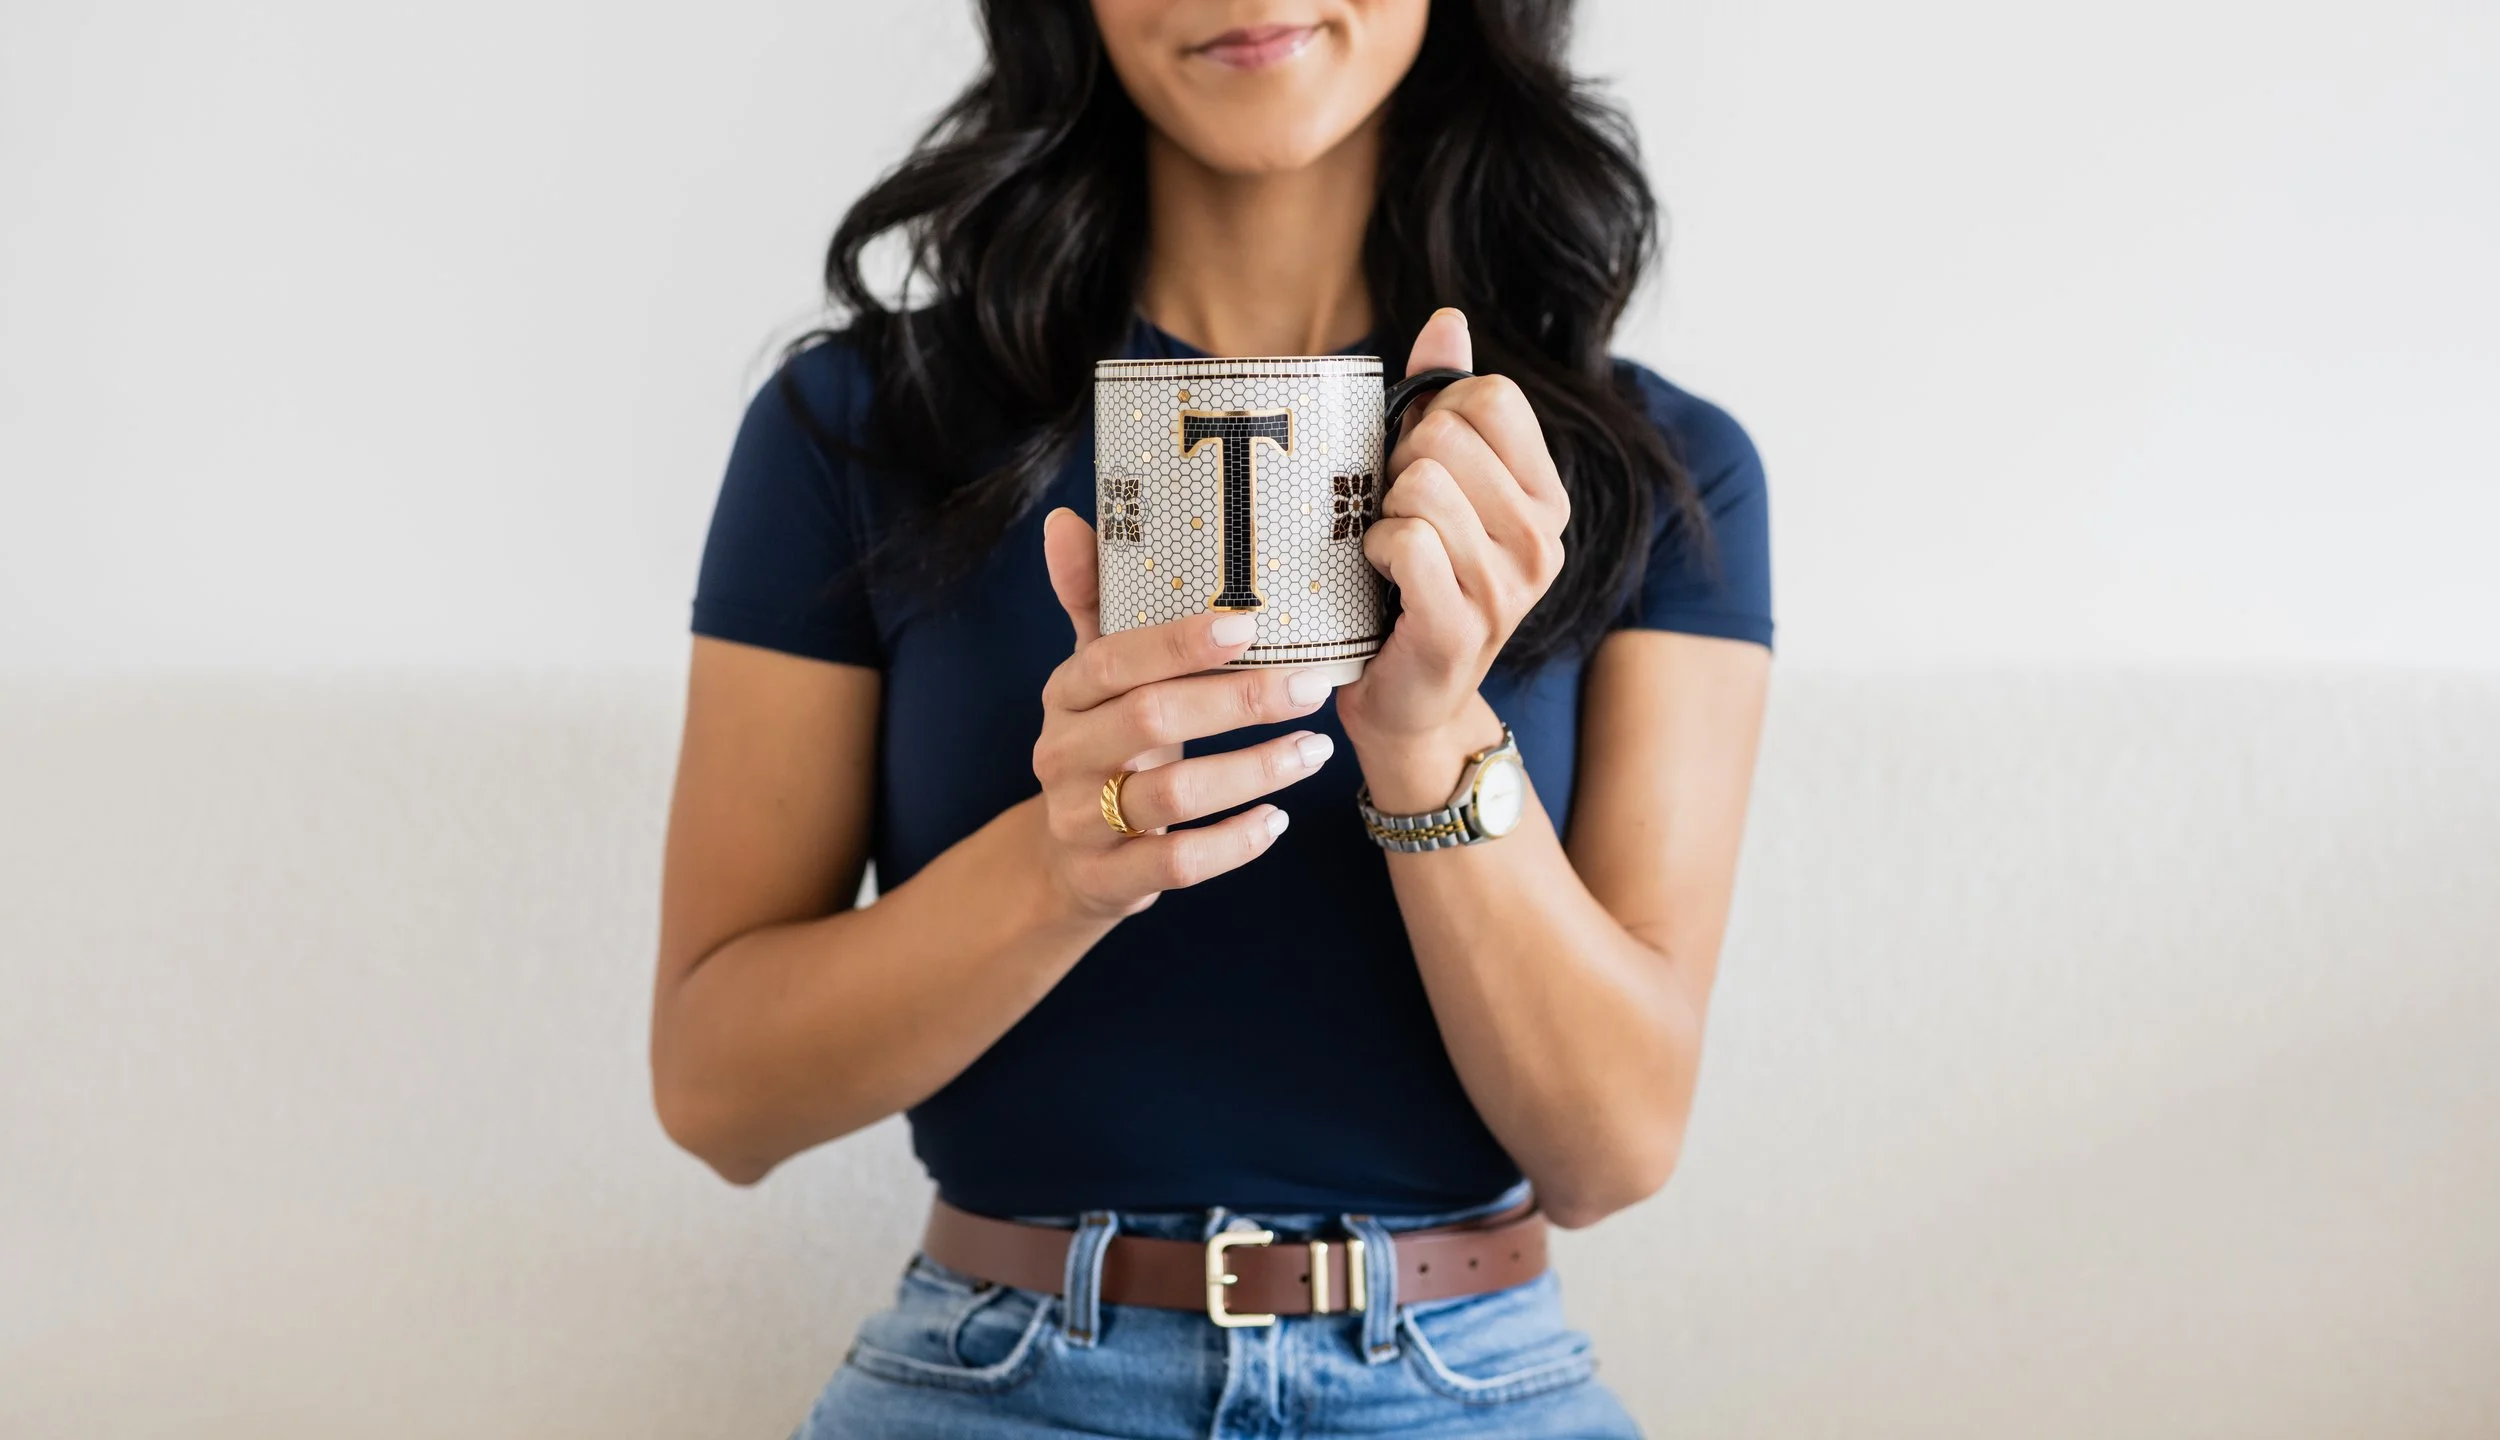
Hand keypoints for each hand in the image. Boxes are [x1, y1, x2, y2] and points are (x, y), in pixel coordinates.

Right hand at [1032, 507, 1338, 919]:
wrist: (1066, 862)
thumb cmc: (1104, 747)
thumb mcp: (1093, 680)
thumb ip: (1090, 604)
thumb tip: (1064, 519)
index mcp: (1064, 695)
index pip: (1113, 658)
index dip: (1178, 642)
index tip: (1250, 624)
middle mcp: (1062, 755)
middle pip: (1151, 720)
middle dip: (1239, 701)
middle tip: (1313, 686)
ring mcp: (1080, 821)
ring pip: (1172, 794)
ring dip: (1254, 771)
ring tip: (1315, 751)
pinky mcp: (1107, 880)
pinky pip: (1177, 864)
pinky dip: (1233, 843)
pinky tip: (1278, 822)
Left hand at [1337, 309, 1569, 804]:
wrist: (1406, 698)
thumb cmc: (1413, 578)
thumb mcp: (1434, 480)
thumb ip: (1444, 397)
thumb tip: (1448, 320)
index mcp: (1546, 495)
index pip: (1490, 395)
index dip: (1433, 415)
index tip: (1419, 464)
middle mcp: (1543, 539)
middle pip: (1445, 435)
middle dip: (1398, 467)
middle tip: (1395, 517)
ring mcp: (1508, 588)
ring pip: (1419, 487)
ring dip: (1382, 513)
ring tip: (1390, 551)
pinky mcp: (1461, 626)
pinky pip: (1404, 542)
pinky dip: (1374, 552)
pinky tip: (1380, 580)